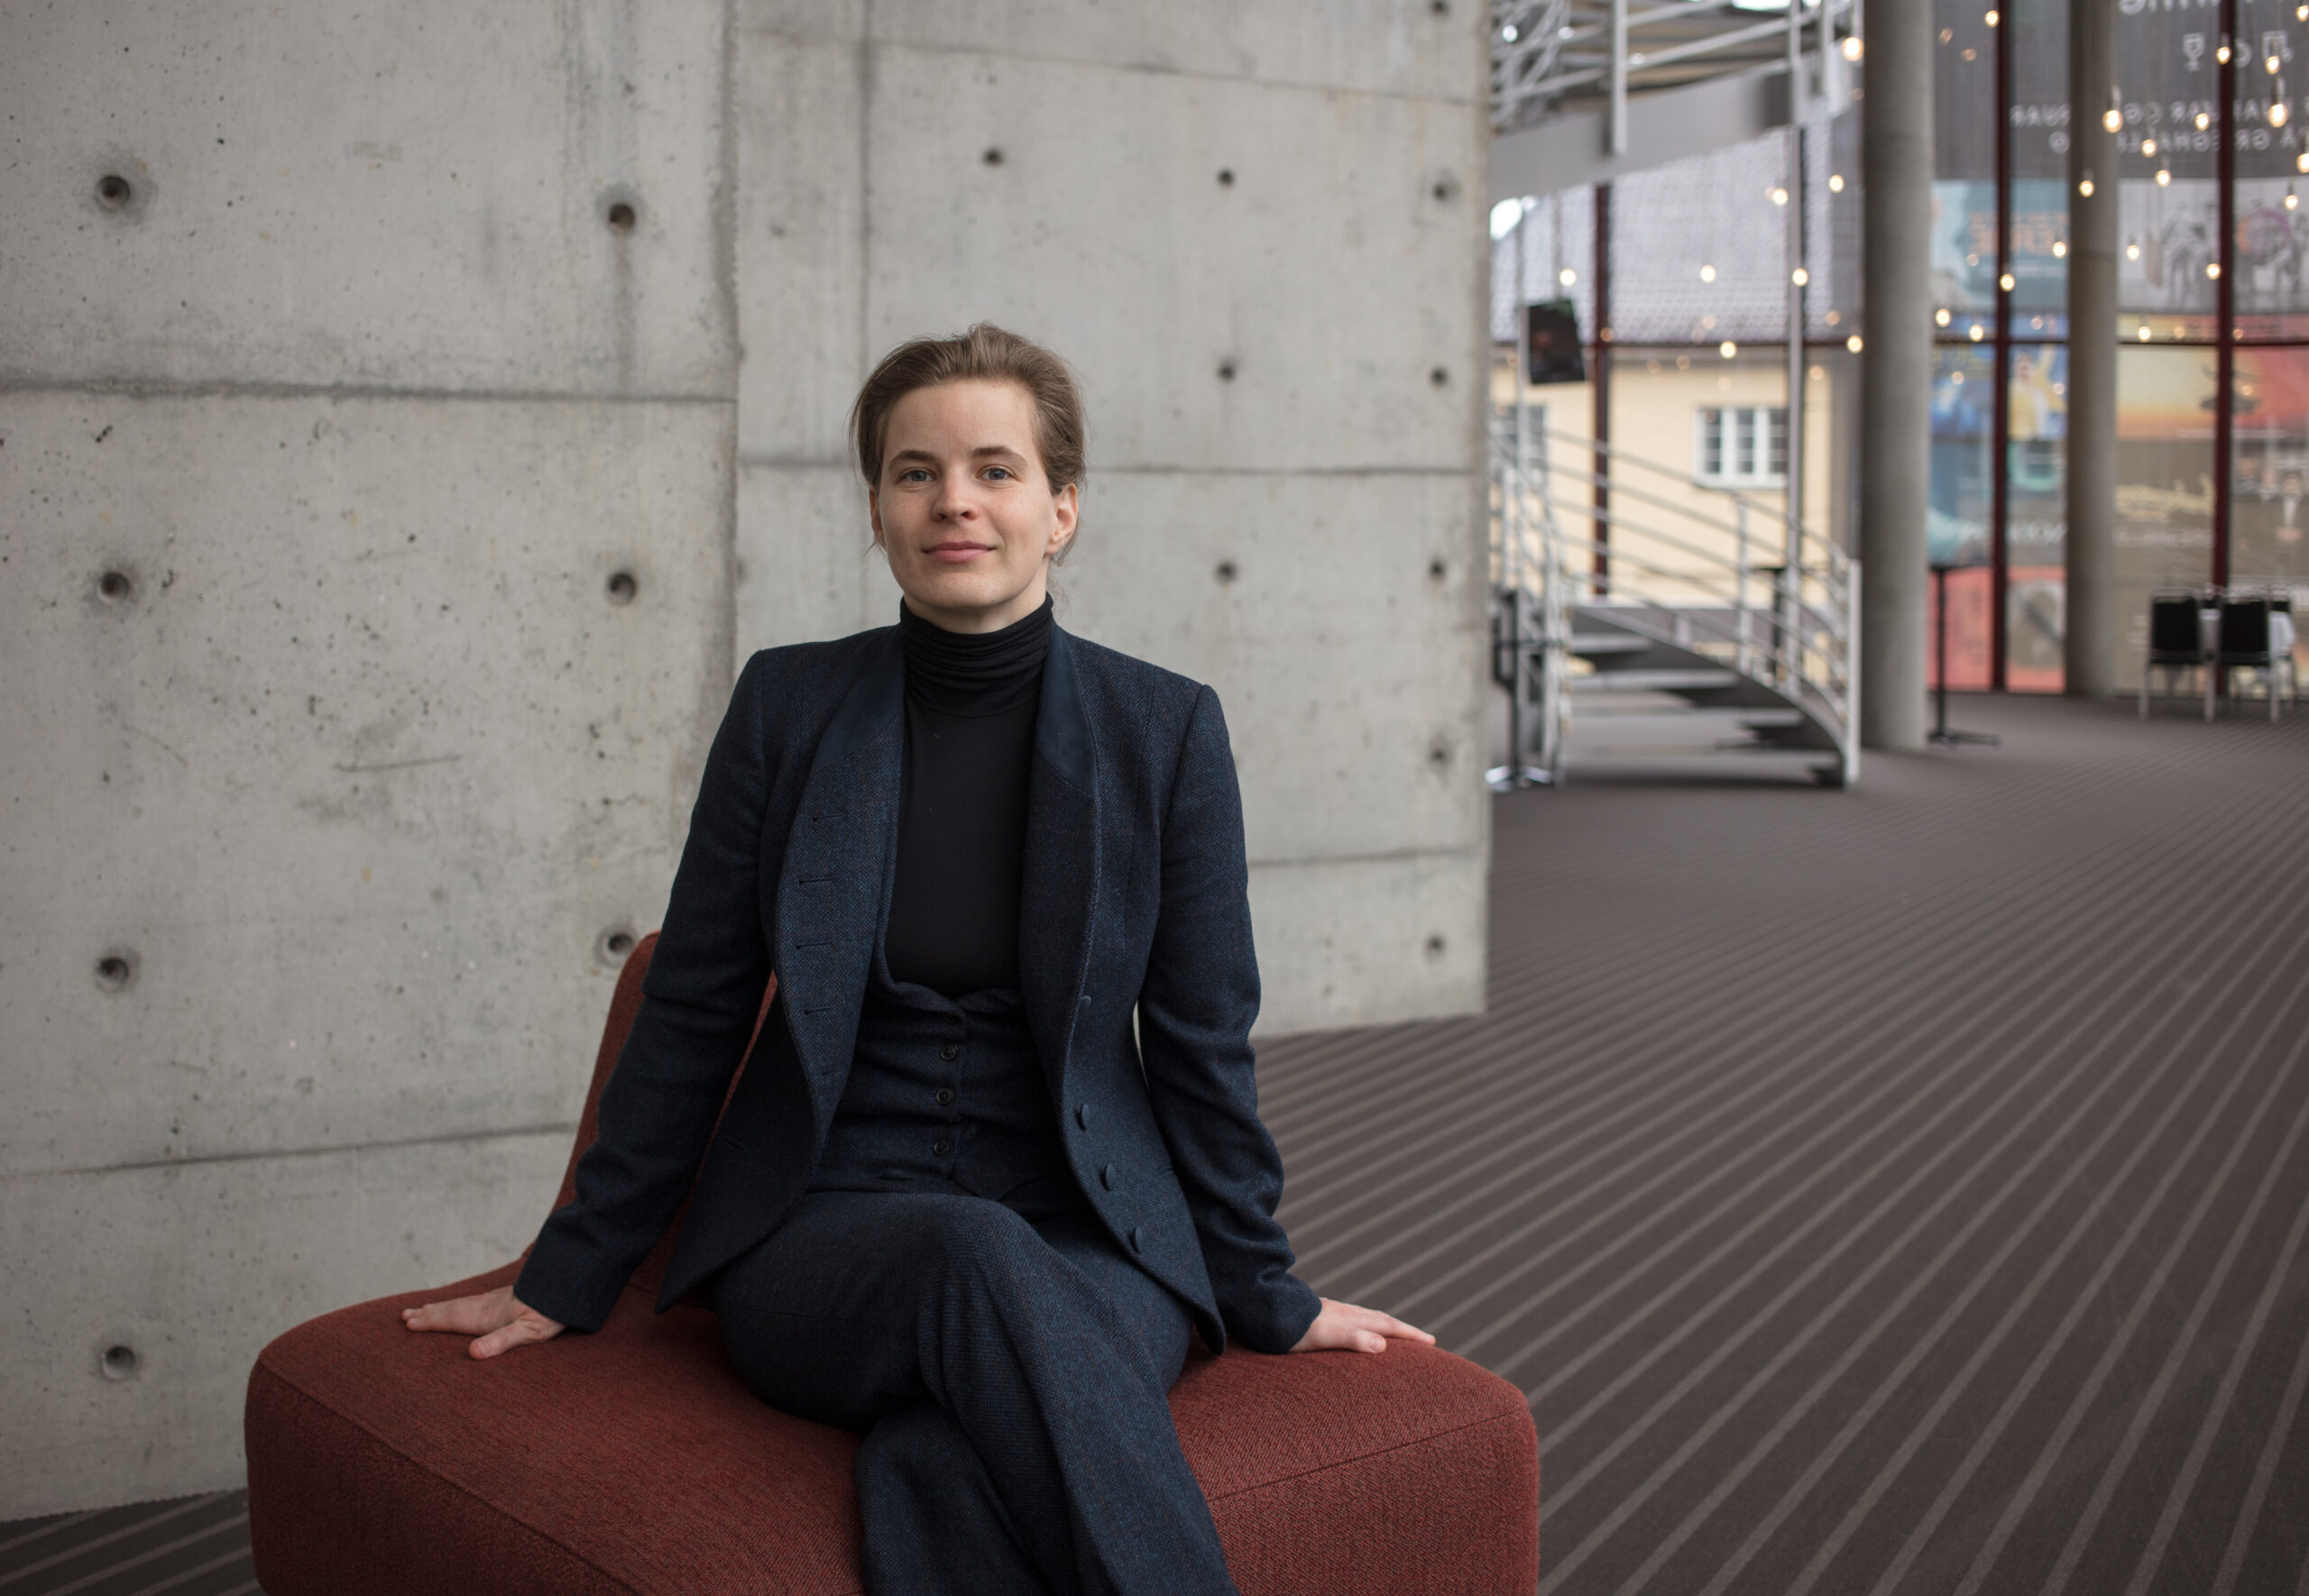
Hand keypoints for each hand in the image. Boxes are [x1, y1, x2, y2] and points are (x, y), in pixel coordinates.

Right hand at [400, 1284, 565, 1359]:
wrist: (568, 1287)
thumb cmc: (550, 1313)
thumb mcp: (528, 1332)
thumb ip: (500, 1342)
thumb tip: (472, 1354)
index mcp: (487, 1317)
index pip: (451, 1319)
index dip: (429, 1322)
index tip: (408, 1322)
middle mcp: (487, 1306)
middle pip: (451, 1309)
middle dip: (428, 1314)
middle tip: (405, 1315)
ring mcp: (497, 1300)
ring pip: (462, 1303)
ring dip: (441, 1307)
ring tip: (425, 1308)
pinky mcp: (507, 1298)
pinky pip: (474, 1301)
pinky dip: (460, 1303)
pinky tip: (463, 1305)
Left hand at [1288, 1297, 1435, 1354]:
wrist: (1263, 1311)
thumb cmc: (1291, 1328)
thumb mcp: (1323, 1335)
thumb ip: (1352, 1338)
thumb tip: (1383, 1345)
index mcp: (1350, 1318)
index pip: (1387, 1326)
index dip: (1410, 1335)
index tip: (1431, 1343)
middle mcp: (1344, 1312)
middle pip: (1381, 1320)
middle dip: (1404, 1331)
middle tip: (1425, 1340)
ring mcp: (1331, 1312)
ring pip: (1366, 1318)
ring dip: (1385, 1327)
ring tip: (1395, 1335)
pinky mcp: (1318, 1316)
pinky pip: (1351, 1320)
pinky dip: (1364, 1326)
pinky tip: (1355, 1331)